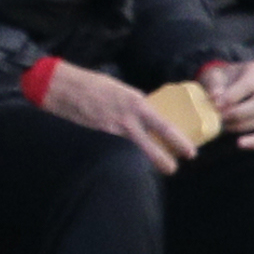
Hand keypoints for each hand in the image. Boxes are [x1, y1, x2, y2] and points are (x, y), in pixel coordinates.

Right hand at [38, 59, 190, 173]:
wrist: (63, 88)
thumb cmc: (93, 85)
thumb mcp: (123, 91)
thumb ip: (137, 105)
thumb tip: (149, 117)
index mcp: (137, 104)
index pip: (166, 128)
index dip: (181, 143)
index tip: (190, 152)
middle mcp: (127, 121)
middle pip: (153, 151)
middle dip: (165, 164)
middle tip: (172, 168)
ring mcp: (111, 132)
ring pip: (135, 155)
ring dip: (145, 163)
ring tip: (150, 168)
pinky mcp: (98, 138)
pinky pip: (117, 151)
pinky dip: (124, 157)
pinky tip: (125, 159)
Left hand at [200, 58, 253, 150]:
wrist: (223, 83)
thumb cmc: (219, 78)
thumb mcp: (213, 75)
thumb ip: (215, 84)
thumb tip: (216, 98)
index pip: (249, 84)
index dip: (233, 96)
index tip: (216, 104)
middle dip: (238, 113)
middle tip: (219, 117)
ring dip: (241, 125)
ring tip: (222, 125)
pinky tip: (240, 144)